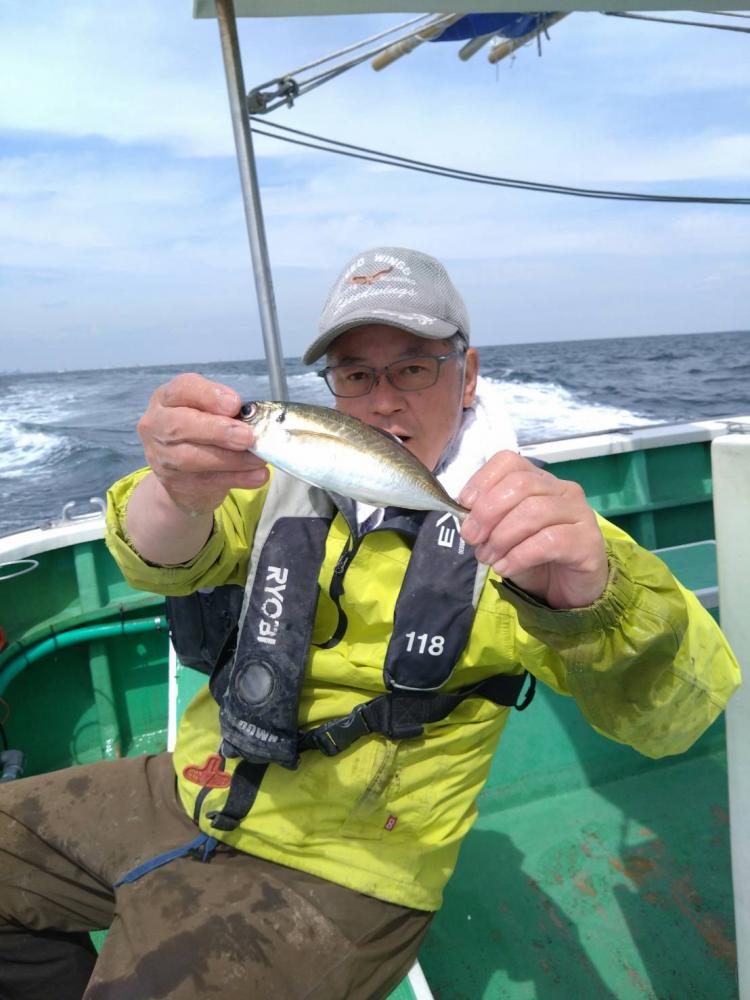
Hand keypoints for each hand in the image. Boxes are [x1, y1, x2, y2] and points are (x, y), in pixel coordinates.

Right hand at [137, 373, 267, 515]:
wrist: (184, 475)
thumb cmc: (201, 432)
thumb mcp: (210, 412)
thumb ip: (225, 410)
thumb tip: (251, 418)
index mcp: (167, 399)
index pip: (182, 389)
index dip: (209, 396)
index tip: (235, 404)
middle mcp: (156, 425)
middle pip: (180, 425)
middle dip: (218, 431)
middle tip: (248, 437)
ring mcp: (161, 456)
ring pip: (192, 458)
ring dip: (232, 459)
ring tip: (258, 458)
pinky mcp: (174, 483)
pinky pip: (207, 481)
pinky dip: (237, 478)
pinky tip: (257, 476)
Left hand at [459, 451, 608, 609]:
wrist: (567, 589)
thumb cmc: (534, 558)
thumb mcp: (503, 535)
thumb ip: (488, 520)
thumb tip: (466, 518)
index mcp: (540, 481)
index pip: (510, 462)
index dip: (482, 480)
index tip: (464, 505)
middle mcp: (563, 490)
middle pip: (520, 485)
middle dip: (487, 511)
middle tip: (471, 538)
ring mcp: (580, 513)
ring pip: (534, 511)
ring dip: (501, 537)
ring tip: (488, 558)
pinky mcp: (588, 541)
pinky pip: (549, 542)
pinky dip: (519, 556)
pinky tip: (505, 568)